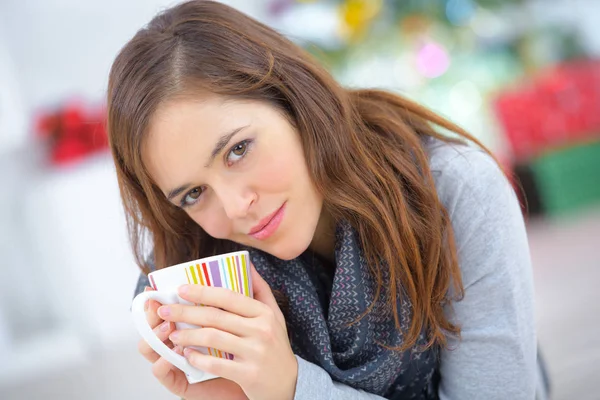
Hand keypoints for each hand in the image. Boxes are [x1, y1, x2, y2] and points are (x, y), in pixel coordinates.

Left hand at [158, 264, 297, 399]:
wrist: (286, 383)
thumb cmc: (275, 346)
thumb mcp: (274, 315)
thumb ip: (261, 289)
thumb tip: (247, 263)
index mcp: (264, 312)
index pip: (228, 297)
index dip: (202, 292)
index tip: (181, 289)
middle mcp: (261, 329)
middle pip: (215, 316)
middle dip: (185, 312)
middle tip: (164, 311)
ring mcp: (256, 352)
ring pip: (213, 338)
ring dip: (187, 336)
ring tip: (172, 335)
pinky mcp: (249, 374)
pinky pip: (217, 364)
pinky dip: (198, 359)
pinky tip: (186, 356)